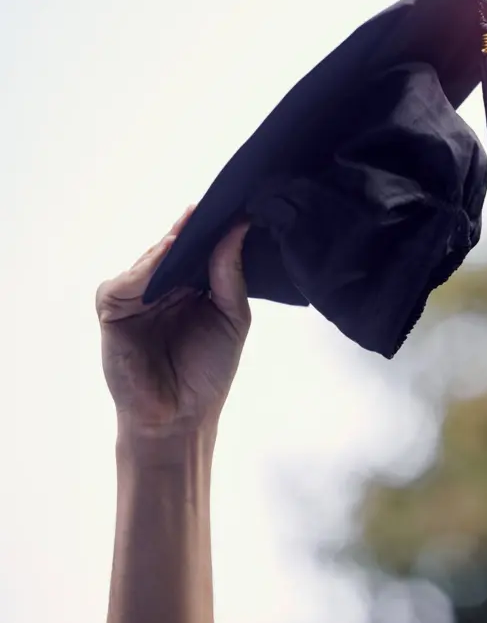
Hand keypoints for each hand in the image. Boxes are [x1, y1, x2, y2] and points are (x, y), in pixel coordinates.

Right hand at [95, 206, 251, 440]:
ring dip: (169, 244)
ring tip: (192, 224)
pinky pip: (124, 283)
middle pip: (173, 250)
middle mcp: (162, 290)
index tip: (237, 206)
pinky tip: (165, 255)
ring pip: (149, 262)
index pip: (199, 251)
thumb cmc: (207, 372)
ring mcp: (136, 300)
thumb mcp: (232, 316)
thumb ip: (230, 274)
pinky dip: (144, 268)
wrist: (181, 416)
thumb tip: (238, 229)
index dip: (214, 231)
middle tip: (213, 206)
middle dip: (191, 230)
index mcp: (191, 289)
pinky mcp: (112, 313)